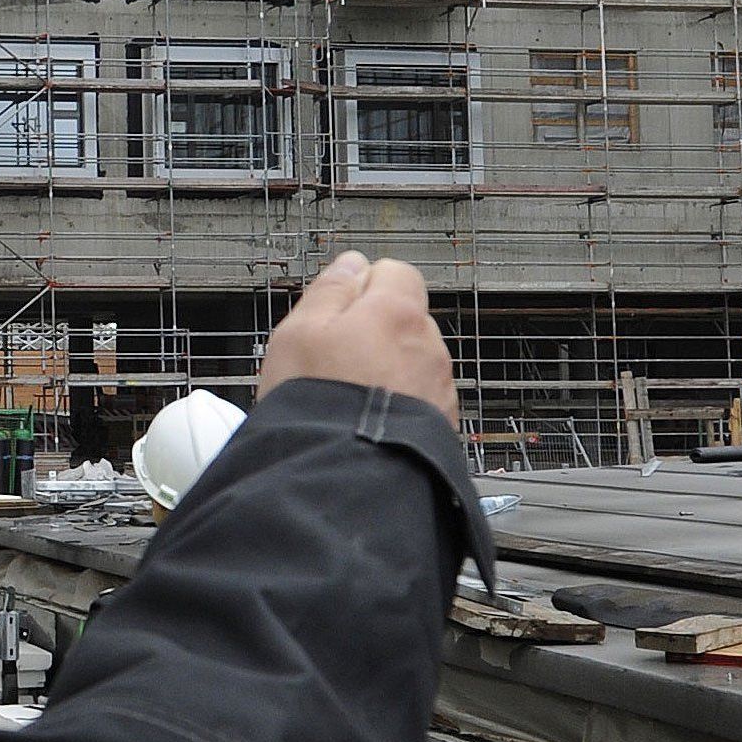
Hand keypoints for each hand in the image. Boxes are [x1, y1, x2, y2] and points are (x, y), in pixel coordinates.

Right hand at [257, 252, 457, 423]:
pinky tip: (368, 422)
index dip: (363, 286)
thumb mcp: (299, 332)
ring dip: (388, 371)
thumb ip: (329, 290)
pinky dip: (398, 405)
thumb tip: (351, 265)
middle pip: (405, 319)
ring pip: (413, 363)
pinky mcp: (442, 426)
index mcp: (397, 312)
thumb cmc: (319, 403)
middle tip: (333, 359)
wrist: (346, 476)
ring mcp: (439, 388)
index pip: (395, 272)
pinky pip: (419, 401)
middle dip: (375, 331)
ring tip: (349, 398)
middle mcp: (429, 346)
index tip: (337, 309)